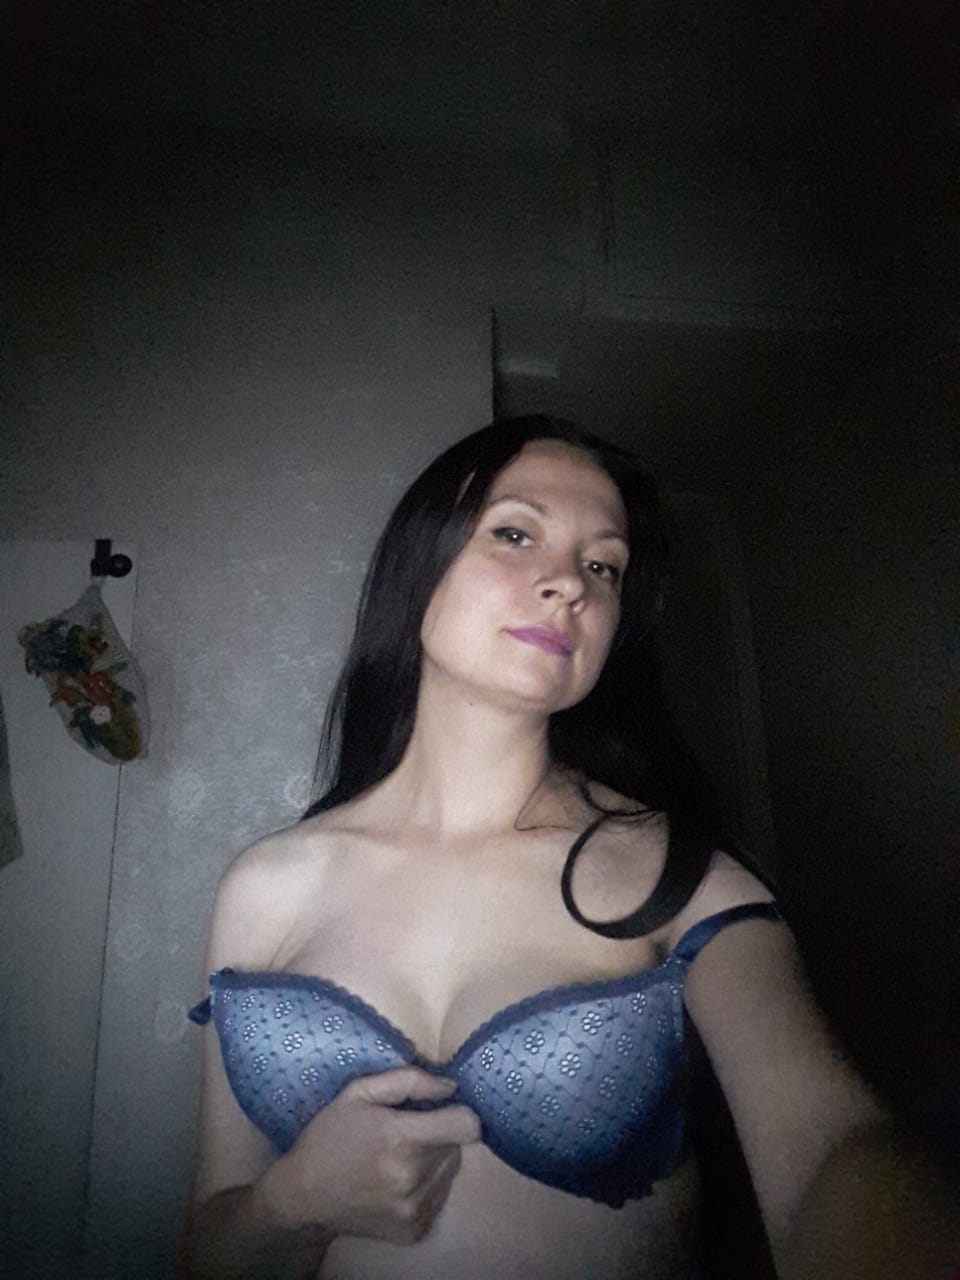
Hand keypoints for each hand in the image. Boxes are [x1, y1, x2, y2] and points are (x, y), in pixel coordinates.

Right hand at [258, 1066, 480, 1244]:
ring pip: (450, 1171)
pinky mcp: (414, 1232)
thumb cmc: (330, 1136)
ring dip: (433, 1161)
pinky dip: (425, 1186)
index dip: (458, 1113)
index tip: (441, 1111)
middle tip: (406, 1134)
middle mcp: (413, 1179)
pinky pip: (439, 1197)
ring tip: (398, 1158)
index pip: (468, 1125)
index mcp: (402, 1140)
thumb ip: (409, 1081)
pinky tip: (395, 1182)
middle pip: (457, 1147)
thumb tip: (450, 1088)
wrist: (302, 1195)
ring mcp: (414, 1210)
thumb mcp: (359, 1093)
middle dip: (438, 1135)